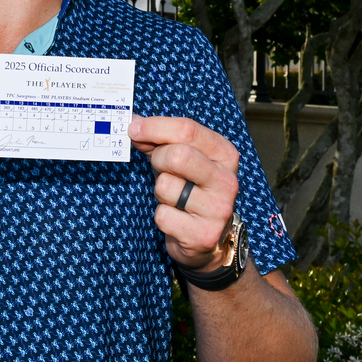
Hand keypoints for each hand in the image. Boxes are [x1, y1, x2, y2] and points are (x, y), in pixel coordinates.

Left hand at [129, 116, 239, 271]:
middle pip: (177, 155)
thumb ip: (158, 140)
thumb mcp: (180, 159)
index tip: (134, 129)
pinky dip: (162, 215)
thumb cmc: (191, 189)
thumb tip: (133, 124)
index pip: (188, 130)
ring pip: (166, 186)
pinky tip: (176, 217)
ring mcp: (218, 210)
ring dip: (160, 191)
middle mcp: (227, 181)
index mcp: (225, 154)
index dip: (155, 127)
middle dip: (158, 159)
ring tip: (173, 197)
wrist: (207, 237)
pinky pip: (163, 215)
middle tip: (159, 168)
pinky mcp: (203, 235)